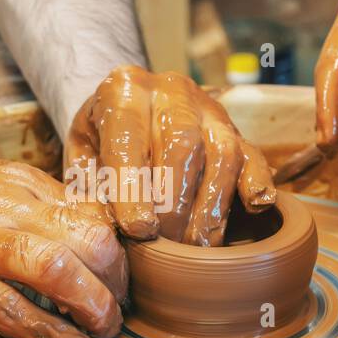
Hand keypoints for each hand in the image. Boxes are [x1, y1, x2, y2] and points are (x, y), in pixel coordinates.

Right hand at [0, 149, 126, 337]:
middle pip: (86, 236)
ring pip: (57, 270)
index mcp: (7, 178)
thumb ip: (16, 195)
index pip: (87, 208)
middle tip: (120, 309)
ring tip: (104, 332)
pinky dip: (48, 333)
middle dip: (117, 279)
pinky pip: (9, 310)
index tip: (121, 275)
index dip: (115, 247)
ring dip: (93, 307)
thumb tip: (64, 224)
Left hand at [65, 65, 275, 245]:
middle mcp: (171, 91)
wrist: (128, 109)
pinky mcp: (237, 131)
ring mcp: (209, 110)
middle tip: (165, 247)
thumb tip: (107, 234)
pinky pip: (253, 155)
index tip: (138, 229)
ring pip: (221, 153)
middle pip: (182, 145)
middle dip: (174, 204)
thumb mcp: (81, 158)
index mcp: (123, 90)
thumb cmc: (100, 141)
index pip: (129, 138)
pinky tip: (255, 207)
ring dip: (210, 206)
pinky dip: (257, 182)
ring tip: (196, 247)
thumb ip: (90, 192)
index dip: (134, 187)